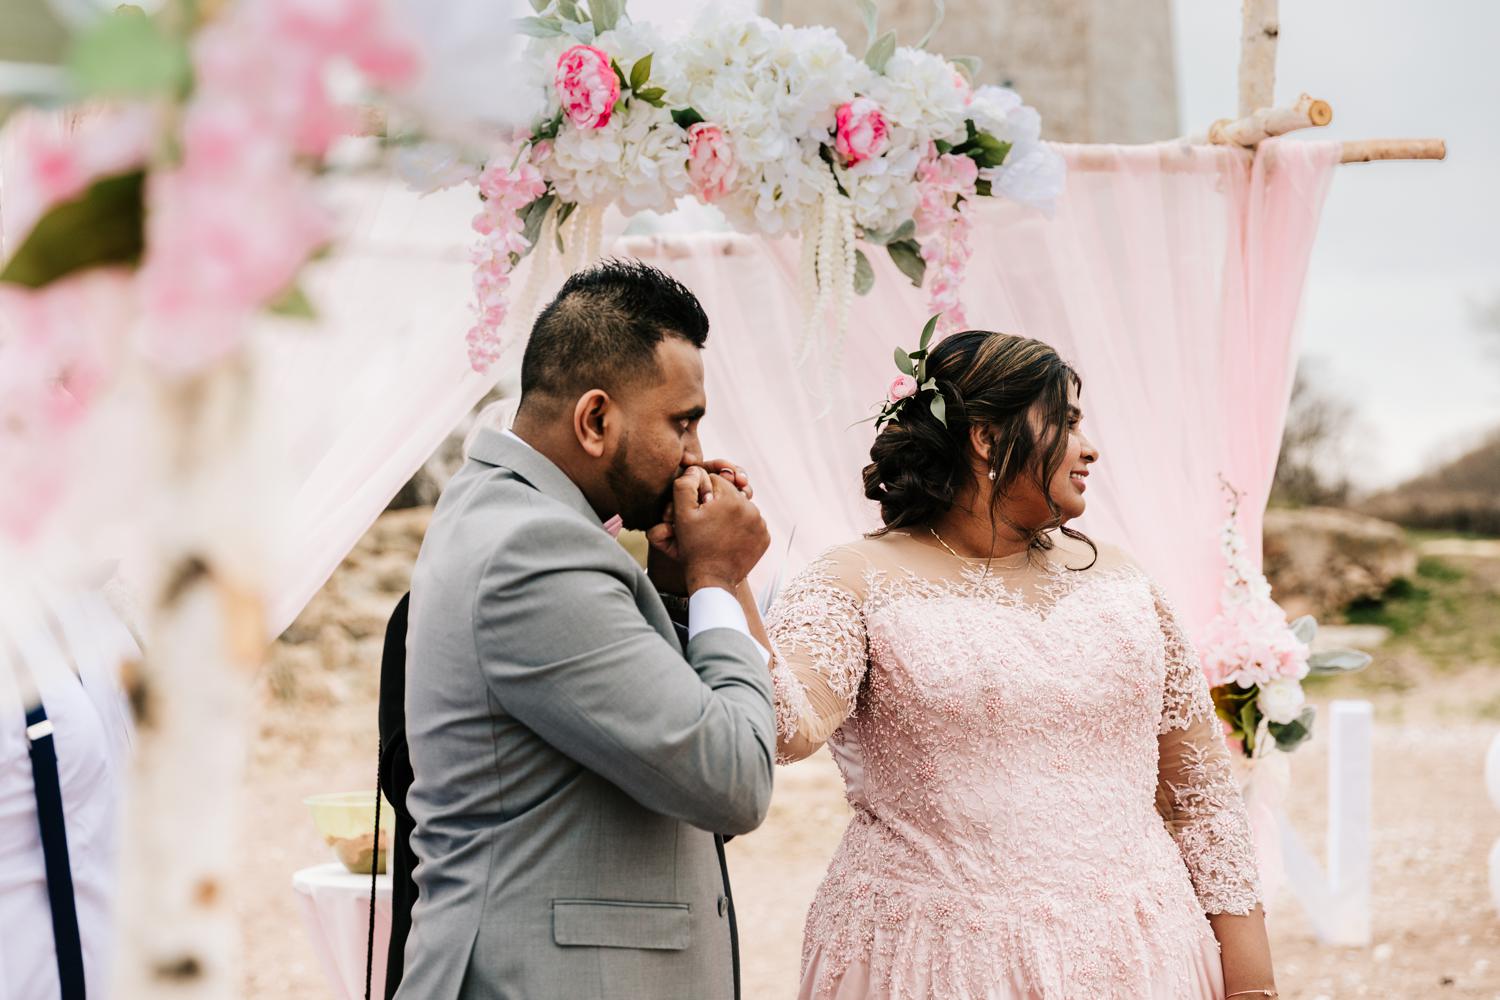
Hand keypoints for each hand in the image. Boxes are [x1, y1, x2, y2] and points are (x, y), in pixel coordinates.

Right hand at [646, 462, 754, 589]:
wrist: (713, 579)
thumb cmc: (694, 547)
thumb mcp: (681, 514)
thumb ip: (684, 485)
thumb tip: (695, 470)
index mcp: (731, 497)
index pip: (715, 480)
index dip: (702, 493)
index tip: (697, 510)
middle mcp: (751, 507)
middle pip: (730, 494)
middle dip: (718, 503)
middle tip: (706, 522)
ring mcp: (761, 524)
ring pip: (742, 508)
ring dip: (730, 515)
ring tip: (717, 531)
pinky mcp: (765, 538)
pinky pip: (752, 525)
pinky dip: (742, 529)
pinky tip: (729, 539)